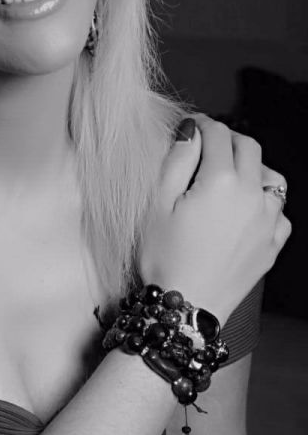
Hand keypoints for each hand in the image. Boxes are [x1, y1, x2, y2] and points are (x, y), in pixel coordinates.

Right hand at [138, 115, 290, 323]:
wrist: (185, 309)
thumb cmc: (164, 258)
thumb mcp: (156, 205)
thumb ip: (176, 161)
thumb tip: (190, 131)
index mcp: (221, 181)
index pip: (217, 134)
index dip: (202, 125)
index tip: (190, 127)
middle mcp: (253, 196)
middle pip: (248, 148)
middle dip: (228, 139)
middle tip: (207, 145)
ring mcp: (268, 221)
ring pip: (271, 177)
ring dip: (251, 167)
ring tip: (230, 175)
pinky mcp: (273, 243)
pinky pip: (278, 210)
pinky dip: (264, 201)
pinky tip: (245, 209)